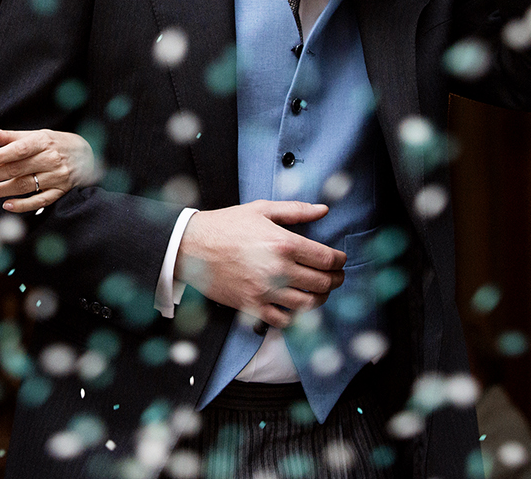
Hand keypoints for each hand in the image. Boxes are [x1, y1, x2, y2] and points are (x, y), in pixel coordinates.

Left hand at [0, 123, 96, 211]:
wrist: (88, 155)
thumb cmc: (56, 143)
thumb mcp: (35, 135)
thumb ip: (8, 136)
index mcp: (43, 141)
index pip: (19, 149)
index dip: (1, 155)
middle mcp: (51, 159)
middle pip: (18, 169)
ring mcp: (57, 177)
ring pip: (25, 186)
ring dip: (1, 191)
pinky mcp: (61, 192)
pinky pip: (40, 201)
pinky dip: (23, 205)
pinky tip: (6, 206)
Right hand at [174, 200, 345, 327]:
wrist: (191, 246)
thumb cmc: (225, 225)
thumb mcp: (261, 209)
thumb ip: (295, 210)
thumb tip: (323, 210)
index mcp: (283, 243)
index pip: (326, 259)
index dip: (339, 261)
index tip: (340, 260)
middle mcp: (278, 270)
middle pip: (322, 283)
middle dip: (335, 280)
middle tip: (335, 276)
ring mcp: (265, 291)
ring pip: (308, 304)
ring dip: (320, 299)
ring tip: (319, 292)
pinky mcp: (251, 306)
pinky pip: (283, 320)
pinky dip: (295, 316)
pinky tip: (295, 306)